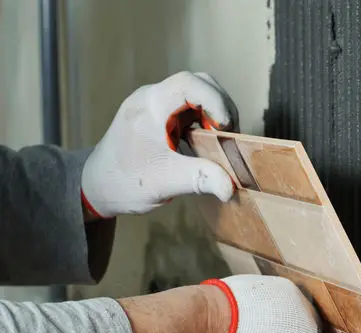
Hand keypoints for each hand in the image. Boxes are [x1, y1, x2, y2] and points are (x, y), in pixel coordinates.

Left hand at [81, 71, 238, 217]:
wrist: (97, 187)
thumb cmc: (125, 182)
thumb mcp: (165, 183)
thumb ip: (200, 179)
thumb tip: (230, 187)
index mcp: (149, 106)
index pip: (189, 84)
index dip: (216, 102)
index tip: (226, 129)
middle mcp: (151, 98)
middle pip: (198, 83)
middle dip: (220, 106)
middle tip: (229, 136)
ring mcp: (155, 105)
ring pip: (197, 93)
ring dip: (215, 113)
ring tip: (221, 140)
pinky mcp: (159, 116)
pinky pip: (190, 107)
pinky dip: (206, 121)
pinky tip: (208, 143)